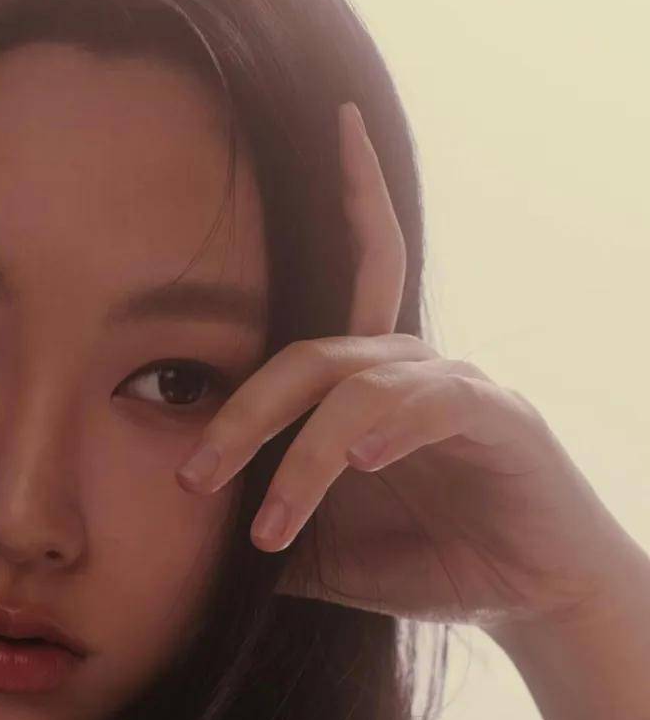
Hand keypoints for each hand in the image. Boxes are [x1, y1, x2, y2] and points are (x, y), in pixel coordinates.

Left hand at [175, 101, 634, 633]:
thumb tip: (189, 550)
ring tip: (270, 530)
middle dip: (243, 414)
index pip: (353, 274)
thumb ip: (270, 529)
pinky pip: (433, 403)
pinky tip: (365, 461)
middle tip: (194, 478)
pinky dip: (391, 428)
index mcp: (370, 384)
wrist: (530, 599)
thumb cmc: (432, 562)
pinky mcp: (498, 419)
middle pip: (311, 355)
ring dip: (302, 462)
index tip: (335, 120)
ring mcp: (455, 386)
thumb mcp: (325, 552)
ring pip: (357, 391)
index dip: (355, 191)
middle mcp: (409, 368)